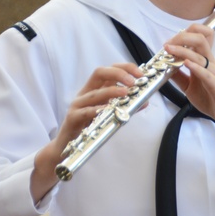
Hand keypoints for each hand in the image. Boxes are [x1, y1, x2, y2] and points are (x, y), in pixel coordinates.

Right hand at [32, 62, 143, 199]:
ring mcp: (78, 105)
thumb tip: (145, 101)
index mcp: (95, 89)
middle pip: (99, 73)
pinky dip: (98, 110)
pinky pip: (85, 111)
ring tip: (126, 93)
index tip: (141, 73)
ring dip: (111, 91)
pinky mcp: (72, 118)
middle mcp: (86, 93)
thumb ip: (127, 107)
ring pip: (94, 93)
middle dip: (118, 74)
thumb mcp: (110, 114)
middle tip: (133, 82)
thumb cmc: (91, 127)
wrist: (69, 147)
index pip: (109, 70)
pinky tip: (108, 111)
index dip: (125, 68)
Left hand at [163, 24, 214, 129]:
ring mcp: (214, 73)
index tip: (169, 43)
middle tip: (167, 45)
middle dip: (182, 37)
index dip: (183, 35)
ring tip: (169, 50)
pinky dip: (196, 67)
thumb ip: (178, 76)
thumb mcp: (189, 86)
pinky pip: (207, 73)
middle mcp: (210, 63)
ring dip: (183, 50)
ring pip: (201, 54)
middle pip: (200, 39)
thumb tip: (164, 67)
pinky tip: (186, 64)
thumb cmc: (211, 99)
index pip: (199, 38)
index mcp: (204, 62)